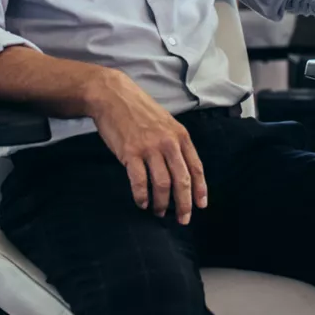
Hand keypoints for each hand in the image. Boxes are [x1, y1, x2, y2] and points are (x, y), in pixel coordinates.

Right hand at [88, 72, 206, 223]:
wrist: (113, 95)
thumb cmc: (139, 109)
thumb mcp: (165, 121)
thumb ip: (175, 142)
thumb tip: (181, 168)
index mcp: (180, 135)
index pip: (196, 168)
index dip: (200, 189)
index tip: (201, 205)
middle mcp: (168, 143)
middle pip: (182, 180)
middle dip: (184, 204)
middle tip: (183, 219)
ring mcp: (149, 148)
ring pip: (162, 184)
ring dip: (162, 203)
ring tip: (159, 212)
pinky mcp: (130, 153)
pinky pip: (140, 182)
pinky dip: (142, 196)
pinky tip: (142, 203)